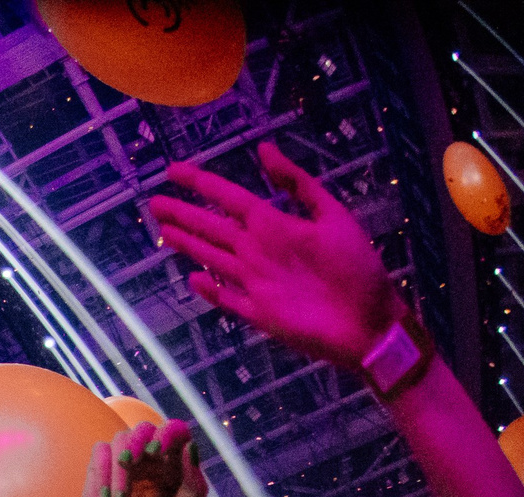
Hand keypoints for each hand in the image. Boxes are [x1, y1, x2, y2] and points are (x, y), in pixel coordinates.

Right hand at [149, 140, 404, 369]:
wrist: (369, 321)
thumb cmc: (357, 267)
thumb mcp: (332, 216)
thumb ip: (297, 184)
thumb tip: (263, 149)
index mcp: (274, 225)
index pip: (228, 199)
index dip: (201, 183)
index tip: (173, 171)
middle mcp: (258, 251)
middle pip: (212, 228)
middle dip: (183, 214)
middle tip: (154, 202)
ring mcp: (255, 282)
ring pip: (212, 258)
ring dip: (187, 245)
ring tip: (162, 231)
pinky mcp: (257, 313)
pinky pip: (226, 298)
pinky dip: (209, 291)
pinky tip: (192, 280)